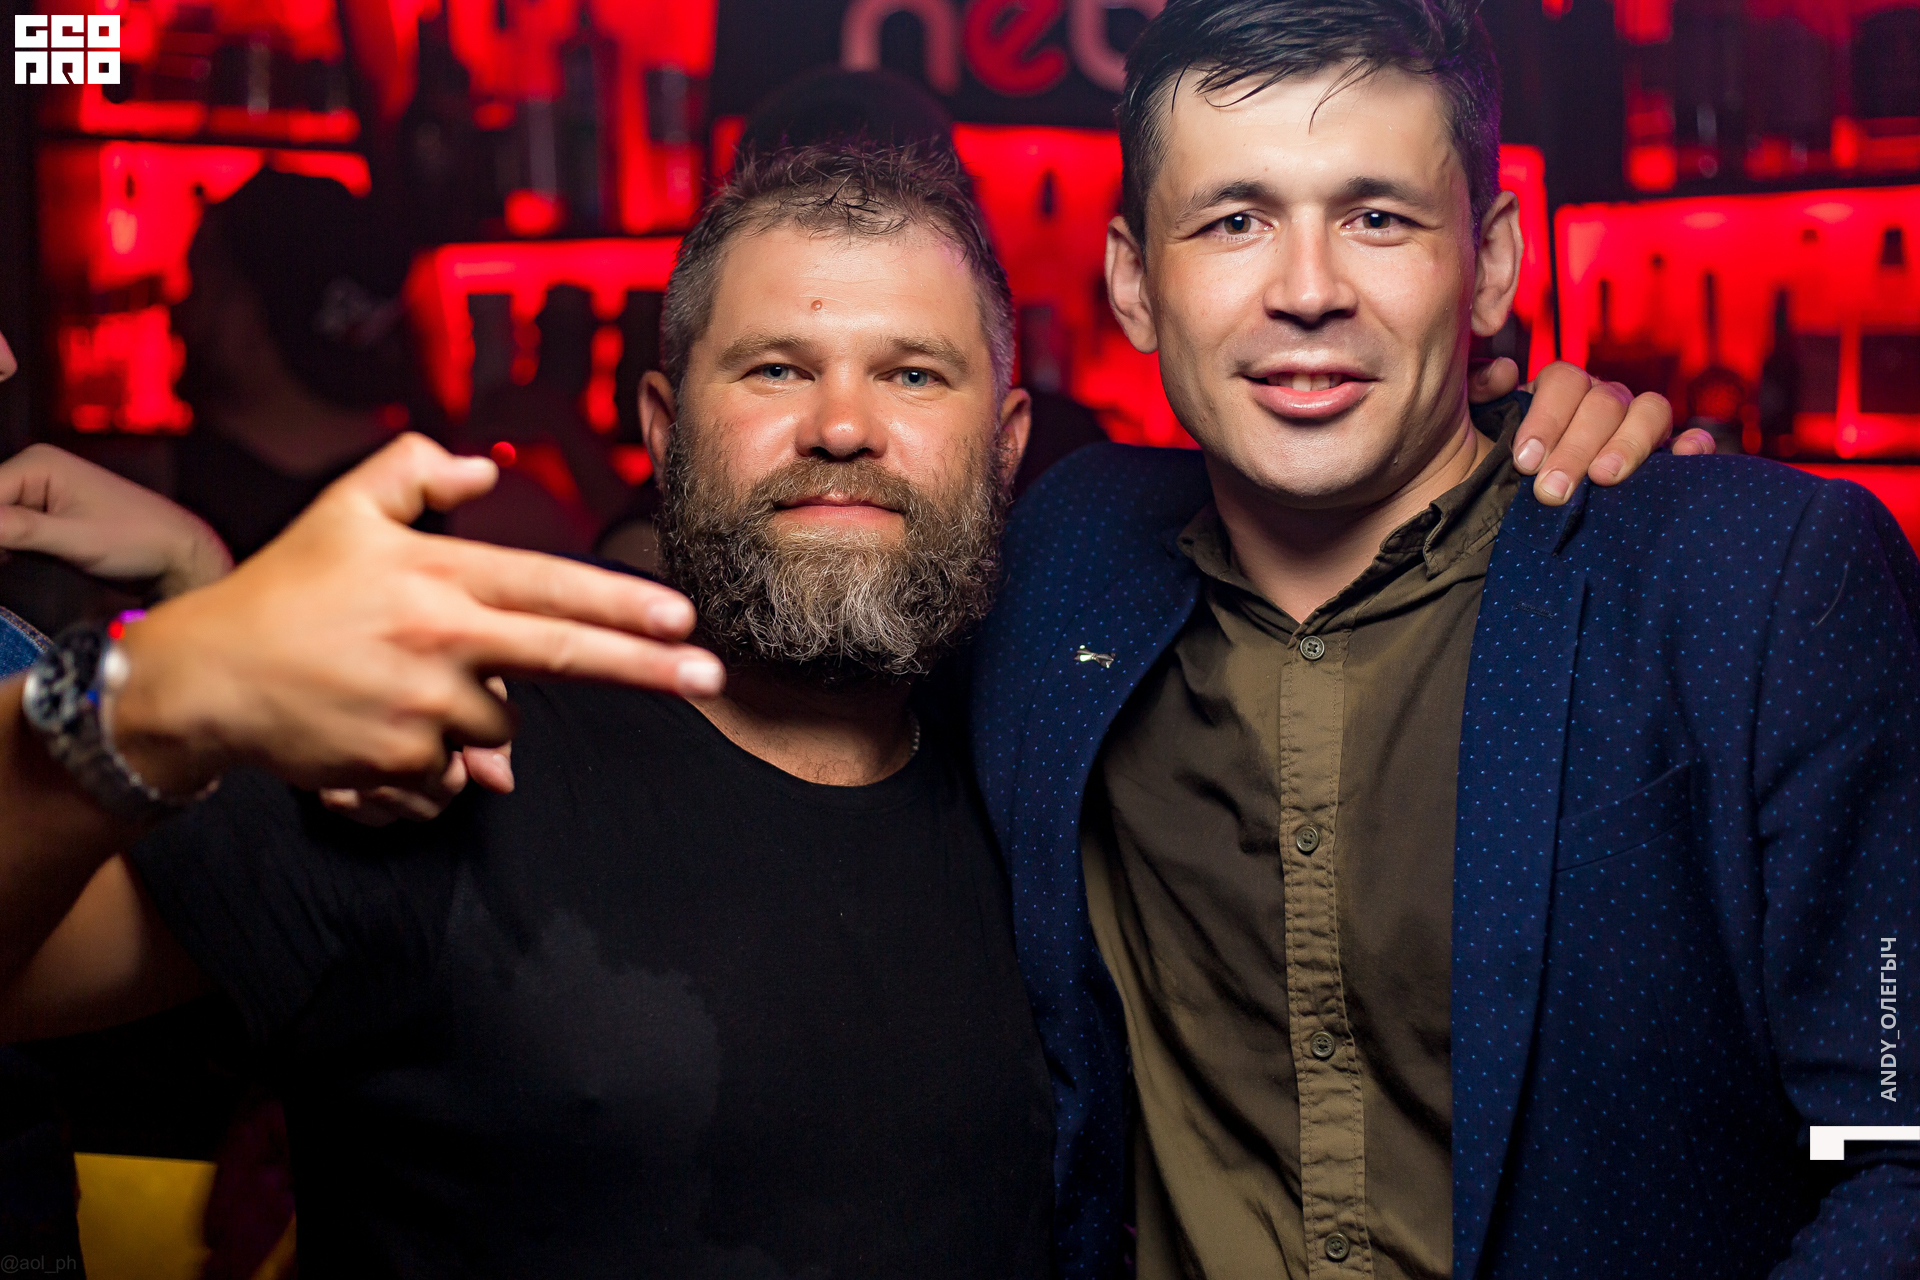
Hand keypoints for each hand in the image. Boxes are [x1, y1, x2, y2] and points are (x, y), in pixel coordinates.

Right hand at [0, 444, 232, 597]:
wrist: (178, 552)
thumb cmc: (139, 539)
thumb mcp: (73, 538)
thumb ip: (16, 530)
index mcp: (39, 464)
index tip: (1, 554)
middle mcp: (34, 472)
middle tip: (8, 560)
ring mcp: (39, 495)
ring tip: (12, 563)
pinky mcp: (45, 518)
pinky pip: (7, 532)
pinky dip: (4, 550)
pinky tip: (10, 564)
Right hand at [104, 433, 722, 798]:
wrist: (204, 680)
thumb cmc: (282, 591)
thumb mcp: (343, 510)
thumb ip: (415, 472)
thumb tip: (484, 467)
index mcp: (439, 579)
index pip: (552, 589)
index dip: (624, 603)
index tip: (683, 618)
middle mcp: (442, 642)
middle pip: (568, 658)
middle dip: (650, 668)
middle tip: (712, 677)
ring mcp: (423, 710)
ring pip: (499, 729)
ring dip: (475, 720)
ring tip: (402, 693)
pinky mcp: (400, 767)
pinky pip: (452, 778)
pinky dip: (434, 766)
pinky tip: (383, 736)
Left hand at [1470, 359, 1715, 506]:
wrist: (1505, 522)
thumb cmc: (1496, 476)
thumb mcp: (1479, 432)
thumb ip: (1481, 391)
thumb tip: (1505, 370)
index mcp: (1560, 393)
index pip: (1564, 380)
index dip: (1546, 417)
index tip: (1525, 461)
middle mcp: (1601, 403)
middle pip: (1604, 401)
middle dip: (1576, 447)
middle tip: (1551, 490)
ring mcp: (1637, 428)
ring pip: (1650, 411)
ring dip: (1627, 444)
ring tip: (1603, 479)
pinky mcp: (1665, 458)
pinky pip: (1690, 441)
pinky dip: (1690, 447)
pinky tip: (1680, 460)